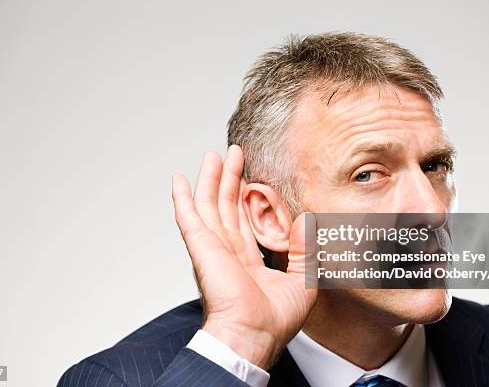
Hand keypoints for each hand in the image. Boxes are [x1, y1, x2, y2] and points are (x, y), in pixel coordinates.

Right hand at [171, 145, 316, 368]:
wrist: (253, 335)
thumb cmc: (274, 320)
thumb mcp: (304, 281)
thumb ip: (306, 250)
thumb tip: (308, 221)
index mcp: (248, 261)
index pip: (246, 222)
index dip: (248, 200)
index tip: (253, 178)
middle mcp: (228, 252)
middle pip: (226, 206)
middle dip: (230, 179)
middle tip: (233, 153)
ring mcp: (213, 247)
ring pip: (209, 205)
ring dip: (211, 179)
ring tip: (214, 155)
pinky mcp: (202, 246)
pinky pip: (189, 217)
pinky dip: (182, 198)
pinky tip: (179, 180)